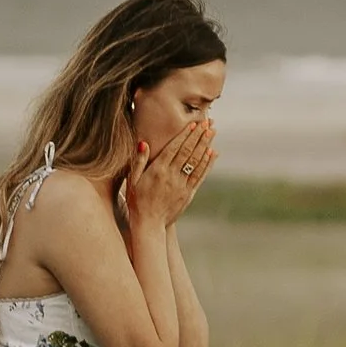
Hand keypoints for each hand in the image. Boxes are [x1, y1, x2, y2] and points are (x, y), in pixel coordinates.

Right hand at [128, 115, 214, 232]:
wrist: (148, 224)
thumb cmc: (137, 201)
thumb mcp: (132, 180)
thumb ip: (139, 161)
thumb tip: (144, 143)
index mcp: (158, 170)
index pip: (174, 147)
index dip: (185, 134)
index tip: (193, 124)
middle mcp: (172, 175)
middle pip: (188, 151)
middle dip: (198, 135)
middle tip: (208, 122)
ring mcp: (182, 185)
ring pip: (196, 161)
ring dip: (205, 145)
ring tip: (212, 132)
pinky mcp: (188, 194)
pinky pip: (200, 176)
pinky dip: (207, 164)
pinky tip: (213, 153)